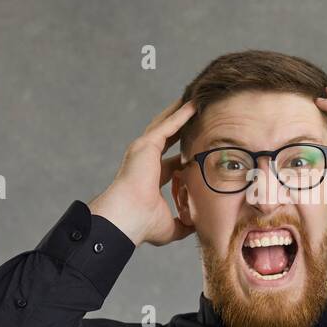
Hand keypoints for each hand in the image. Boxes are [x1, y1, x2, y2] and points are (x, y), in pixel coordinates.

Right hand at [87, 98, 196, 246]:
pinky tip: (193, 105)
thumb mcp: (171, 227)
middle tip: (197, 113)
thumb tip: (198, 227)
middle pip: (166, 138)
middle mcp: (145, 161)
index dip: (185, 155)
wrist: (126, 218)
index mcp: (149, 178)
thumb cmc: (143, 225)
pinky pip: (167, 125)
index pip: (170, 162)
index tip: (199, 150)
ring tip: (196, 100)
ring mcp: (144, 151)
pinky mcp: (146, 145)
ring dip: (181, 113)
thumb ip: (184, 224)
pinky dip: (181, 115)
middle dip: (181, 126)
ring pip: (165, 125)